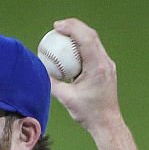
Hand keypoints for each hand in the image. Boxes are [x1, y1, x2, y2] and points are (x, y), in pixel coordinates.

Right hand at [48, 18, 122, 133]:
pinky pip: (94, 50)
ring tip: (63, 34)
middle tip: (57, 26)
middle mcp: (105, 62)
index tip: (56, 26)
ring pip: (94, 41)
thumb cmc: (89, 114)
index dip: (71, 28)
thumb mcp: (66, 98)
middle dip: (74, 26)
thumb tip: (40, 70)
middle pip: (91, 35)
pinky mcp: (106, 69)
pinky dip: (82, 45)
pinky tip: (71, 50)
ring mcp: (108, 65)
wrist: (107, 123)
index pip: (85, 39)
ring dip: (79, 34)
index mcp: (97, 67)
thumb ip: (52, 83)